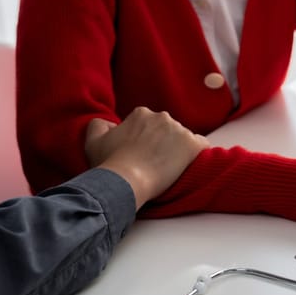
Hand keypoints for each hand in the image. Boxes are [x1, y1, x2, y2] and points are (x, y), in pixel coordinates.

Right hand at [85, 107, 208, 208]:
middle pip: (167, 130)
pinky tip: (187, 166)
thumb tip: (108, 123)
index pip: (148, 124)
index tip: (141, 154)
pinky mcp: (193, 145)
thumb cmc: (110, 163)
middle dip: (163, 143)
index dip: (145, 140)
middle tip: (154, 163)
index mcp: (141, 114)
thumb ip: (99, 125)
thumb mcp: (93, 141)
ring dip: (178, 151)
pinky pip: (202, 146)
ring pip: (183, 139)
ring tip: (168, 169)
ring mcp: (180, 130)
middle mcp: (162, 117)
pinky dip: (197, 155)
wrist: (127, 180)